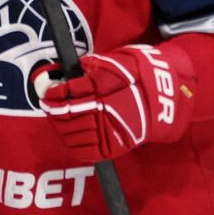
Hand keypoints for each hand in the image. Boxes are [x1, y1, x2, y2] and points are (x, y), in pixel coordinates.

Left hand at [34, 44, 194, 162]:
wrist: (166, 100)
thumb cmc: (140, 76)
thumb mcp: (117, 62)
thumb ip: (94, 67)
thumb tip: (73, 70)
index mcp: (106, 89)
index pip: (71, 93)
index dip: (56, 93)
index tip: (47, 92)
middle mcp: (105, 111)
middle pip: (69, 114)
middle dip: (55, 110)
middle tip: (48, 106)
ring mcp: (108, 132)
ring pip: (72, 133)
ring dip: (59, 126)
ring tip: (56, 119)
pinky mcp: (112, 148)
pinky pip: (84, 151)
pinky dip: (71, 144)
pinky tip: (66, 135)